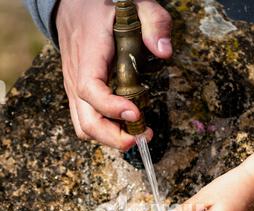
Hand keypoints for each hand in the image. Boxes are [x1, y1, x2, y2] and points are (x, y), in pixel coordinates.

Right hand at [56, 0, 171, 149]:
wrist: (73, 7)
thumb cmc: (104, 6)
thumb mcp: (134, 4)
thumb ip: (153, 22)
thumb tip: (164, 52)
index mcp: (89, 53)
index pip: (90, 88)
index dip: (111, 107)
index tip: (136, 113)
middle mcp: (76, 76)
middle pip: (87, 121)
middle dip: (114, 137)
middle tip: (142, 136)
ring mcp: (74, 89)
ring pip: (84, 128)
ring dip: (110, 139)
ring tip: (136, 135)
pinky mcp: (77, 97)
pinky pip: (85, 122)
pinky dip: (104, 132)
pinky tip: (124, 127)